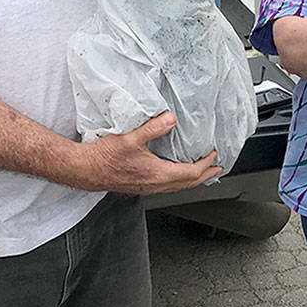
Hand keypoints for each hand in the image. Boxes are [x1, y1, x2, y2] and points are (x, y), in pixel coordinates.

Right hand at [74, 112, 221, 194]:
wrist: (88, 170)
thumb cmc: (105, 157)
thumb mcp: (131, 138)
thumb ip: (153, 127)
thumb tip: (170, 119)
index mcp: (157, 174)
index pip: (191, 173)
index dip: (205, 165)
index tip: (213, 155)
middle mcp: (155, 184)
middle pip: (189, 184)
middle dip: (206, 175)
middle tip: (218, 168)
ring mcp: (149, 187)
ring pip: (179, 187)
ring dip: (194, 179)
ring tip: (203, 172)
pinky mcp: (142, 186)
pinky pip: (169, 186)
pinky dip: (180, 181)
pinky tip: (177, 174)